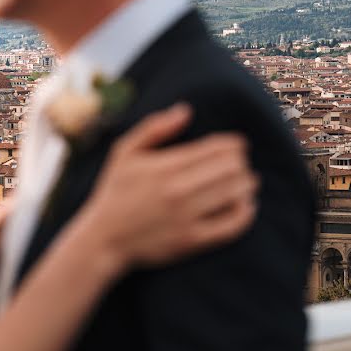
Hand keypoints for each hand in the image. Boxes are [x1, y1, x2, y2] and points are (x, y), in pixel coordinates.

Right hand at [81, 104, 257, 272]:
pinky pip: (232, 225)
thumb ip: (154, 128)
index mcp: (165, 165)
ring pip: (236, 193)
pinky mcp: (192, 240)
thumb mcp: (124, 152)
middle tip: (239, 163)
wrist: (104, 239)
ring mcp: (186, 217)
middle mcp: (178, 190)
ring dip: (246, 184)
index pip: (217, 148)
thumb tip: (186, 110)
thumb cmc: (115, 191)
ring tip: (245, 181)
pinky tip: (245, 205)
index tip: (237, 144)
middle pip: (231, 169)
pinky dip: (246, 212)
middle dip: (241, 162)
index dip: (235, 143)